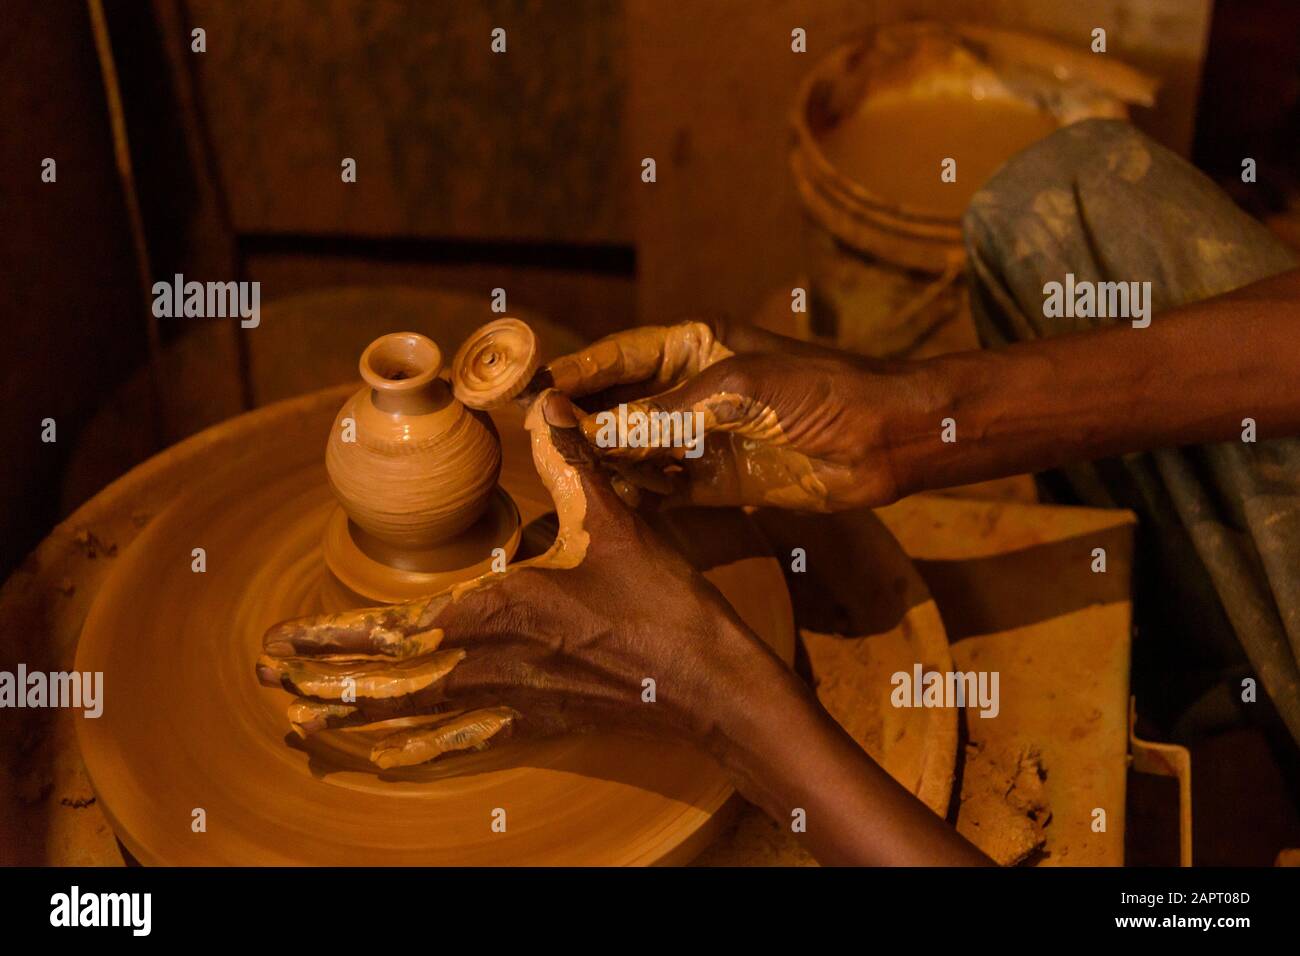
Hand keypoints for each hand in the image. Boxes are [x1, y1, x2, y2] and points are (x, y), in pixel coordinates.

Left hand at [255, 390, 784, 769]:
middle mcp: (488, 664)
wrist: (707, 684)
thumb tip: (543, 400)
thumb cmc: (659, 603)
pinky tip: (383, 762)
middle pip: (383, 682)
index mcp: (496, 610)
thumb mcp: (611, 519)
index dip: (328, 637)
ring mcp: (507, 702)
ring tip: (298, 723)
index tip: (278, 641)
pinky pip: (460, 746)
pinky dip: (415, 753)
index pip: (390, 628)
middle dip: (319, 680)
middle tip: (265, 679)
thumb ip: (568, 458)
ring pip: (410, 718)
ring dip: (350, 719)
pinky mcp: (534, 725)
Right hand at [543, 319, 922, 511]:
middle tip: (533, 435)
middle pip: (620, 404)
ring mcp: (704, 436)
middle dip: (580, 419)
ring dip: (604, 460)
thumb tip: (601, 434)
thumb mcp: (741, 389)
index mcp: (697, 345)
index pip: (619, 357)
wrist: (887, 439)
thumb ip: (669, 413)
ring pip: (635, 448)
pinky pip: (664, 486)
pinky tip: (607, 501)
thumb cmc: (823, 390)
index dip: (575, 371)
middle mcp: (693, 389)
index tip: (529, 385)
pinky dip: (637, 493)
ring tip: (560, 473)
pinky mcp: (719, 480)